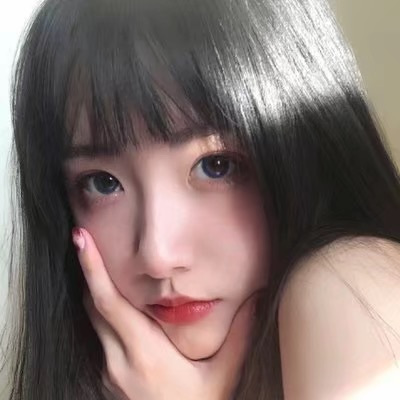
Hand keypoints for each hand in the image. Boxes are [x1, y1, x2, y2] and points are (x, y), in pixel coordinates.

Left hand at [72, 227, 256, 399]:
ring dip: (95, 292)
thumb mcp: (223, 376)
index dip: (93, 269)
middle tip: (87, 240)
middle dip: (90, 272)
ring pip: (93, 321)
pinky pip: (98, 337)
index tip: (82, 240)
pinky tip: (117, 307)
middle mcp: (118, 360)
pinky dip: (103, 315)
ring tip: (100, 266)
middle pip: (93, 306)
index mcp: (145, 353)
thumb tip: (256, 299)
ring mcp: (108, 372)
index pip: (109, 303)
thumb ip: (239, 335)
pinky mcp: (106, 379)